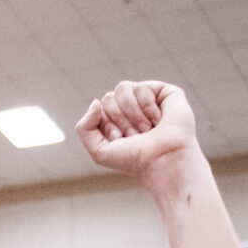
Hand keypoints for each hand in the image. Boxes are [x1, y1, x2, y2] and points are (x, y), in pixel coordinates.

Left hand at [75, 80, 198, 187]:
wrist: (162, 160)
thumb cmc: (133, 159)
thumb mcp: (98, 150)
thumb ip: (84, 127)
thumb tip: (95, 101)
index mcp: (116, 120)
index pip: (99, 108)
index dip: (107, 125)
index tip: (120, 140)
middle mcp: (131, 108)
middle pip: (109, 97)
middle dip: (119, 119)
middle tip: (135, 135)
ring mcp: (147, 98)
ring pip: (123, 88)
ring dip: (132, 113)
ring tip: (146, 128)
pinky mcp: (164, 92)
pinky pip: (141, 87)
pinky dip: (147, 106)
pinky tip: (158, 119)